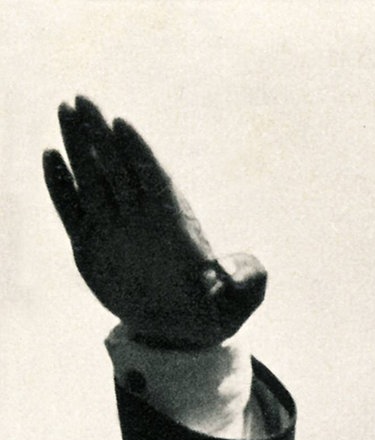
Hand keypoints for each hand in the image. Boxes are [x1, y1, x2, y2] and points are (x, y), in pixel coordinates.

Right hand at [42, 98, 265, 347]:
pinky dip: (60, 185)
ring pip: (92, 176)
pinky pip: (71, 208)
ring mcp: (114, 226)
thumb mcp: (238, 302)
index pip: (155, 178)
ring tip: (64, 109)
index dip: (140, 152)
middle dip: (102, 133)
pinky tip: (50, 156)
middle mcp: (142, 217)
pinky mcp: (89, 242)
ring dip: (77, 143)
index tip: (123, 125)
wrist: (178, 329)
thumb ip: (246, 281)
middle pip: (119, 166)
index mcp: (176, 223)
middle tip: (84, 99)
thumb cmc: (213, 311)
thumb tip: (237, 269)